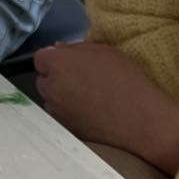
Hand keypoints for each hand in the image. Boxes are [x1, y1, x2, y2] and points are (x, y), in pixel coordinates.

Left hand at [35, 42, 178, 173]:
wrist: (138, 118)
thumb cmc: (125, 79)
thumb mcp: (104, 51)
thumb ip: (76, 48)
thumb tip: (57, 49)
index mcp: (59, 65)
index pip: (40, 59)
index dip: (54, 60)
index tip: (69, 64)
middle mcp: (51, 89)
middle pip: (42, 81)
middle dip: (55, 79)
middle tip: (79, 81)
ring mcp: (57, 113)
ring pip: (51, 101)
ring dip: (61, 97)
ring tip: (86, 98)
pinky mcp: (66, 129)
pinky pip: (61, 117)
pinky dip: (69, 114)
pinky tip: (88, 113)